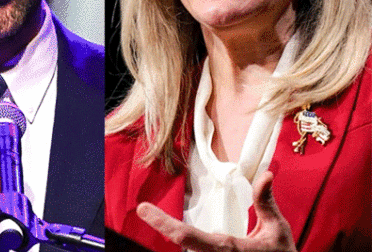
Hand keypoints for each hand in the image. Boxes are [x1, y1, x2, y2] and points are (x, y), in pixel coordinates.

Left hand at [136, 171, 295, 251]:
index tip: (143, 209)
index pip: (186, 235)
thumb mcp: (277, 228)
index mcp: (228, 247)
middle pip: (181, 242)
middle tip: (144, 210)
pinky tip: (174, 230)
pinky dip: (186, 241)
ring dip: (174, 233)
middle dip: (162, 224)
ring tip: (155, 217)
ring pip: (187, 250)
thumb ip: (265, 202)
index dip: (162, 222)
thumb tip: (266, 175)